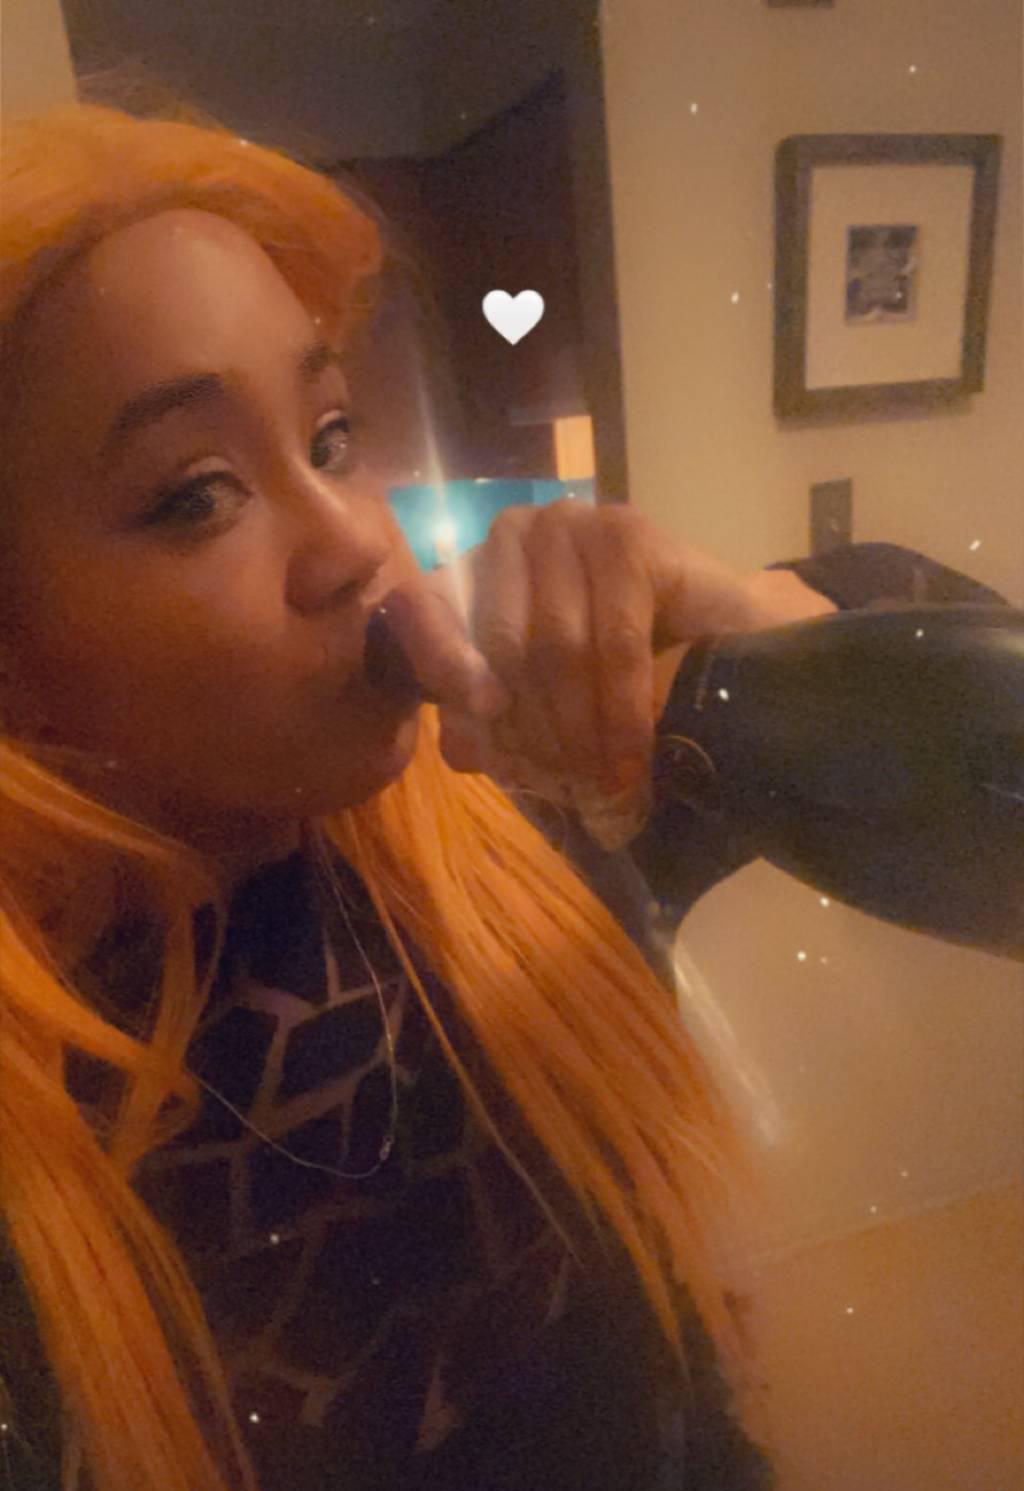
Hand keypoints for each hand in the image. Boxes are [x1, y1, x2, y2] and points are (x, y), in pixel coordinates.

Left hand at [380, 499, 763, 802]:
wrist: (718, 638)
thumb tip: (459, 747)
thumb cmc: (613, 677)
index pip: (422, 606)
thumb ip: (487, 724)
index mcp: (472, 571)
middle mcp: (512, 535)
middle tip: (565, 781)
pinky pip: (615, 639)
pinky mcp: (628, 536)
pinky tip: (632, 752)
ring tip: (601, 778)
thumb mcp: (540, 708)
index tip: (484, 716)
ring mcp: (571, 525)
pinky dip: (623, 707)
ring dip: (581, 727)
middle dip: (534, 726)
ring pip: (558, 645)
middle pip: (502, 644)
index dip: (440, 663)